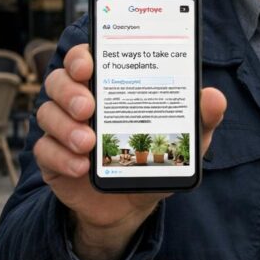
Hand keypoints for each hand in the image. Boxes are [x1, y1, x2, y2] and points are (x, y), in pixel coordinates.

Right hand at [35, 43, 225, 259]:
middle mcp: (80, 100)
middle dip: (70, 90)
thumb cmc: (157, 156)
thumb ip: (202, 118)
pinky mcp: (53, 158)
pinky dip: (61, 157)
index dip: (81, 55)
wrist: (133, 204)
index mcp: (109, 85)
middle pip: (58, 81)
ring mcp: (63, 128)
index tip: (88, 64)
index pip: (85, 58)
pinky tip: (82, 166)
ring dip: (65, 126)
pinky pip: (44, 150)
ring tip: (88, 142)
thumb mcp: (186, 139)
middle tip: (89, 106)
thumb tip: (214, 98)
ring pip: (46, 113)